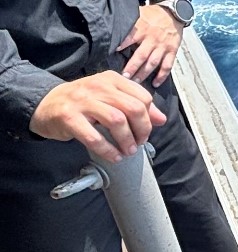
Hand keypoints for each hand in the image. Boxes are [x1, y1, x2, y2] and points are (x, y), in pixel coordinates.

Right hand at [30, 71, 166, 163]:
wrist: (46, 104)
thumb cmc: (83, 104)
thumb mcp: (111, 99)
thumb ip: (136, 105)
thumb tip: (162, 118)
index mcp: (111, 80)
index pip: (143, 97)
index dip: (149, 118)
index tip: (144, 131)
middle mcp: (97, 86)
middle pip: (134, 108)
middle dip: (142, 130)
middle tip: (138, 143)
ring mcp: (82, 101)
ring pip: (117, 120)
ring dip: (127, 141)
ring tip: (127, 151)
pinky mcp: (69, 117)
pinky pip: (94, 137)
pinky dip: (109, 151)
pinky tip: (114, 156)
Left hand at [117, 4, 184, 86]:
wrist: (172, 14)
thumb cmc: (154, 15)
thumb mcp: (139, 15)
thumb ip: (130, 24)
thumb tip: (115, 30)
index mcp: (143, 29)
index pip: (130, 38)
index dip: (122, 45)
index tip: (113, 53)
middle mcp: (152, 39)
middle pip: (141, 56)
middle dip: (132, 67)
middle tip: (124, 76)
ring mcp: (162, 47)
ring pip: (153, 63)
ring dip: (144, 74)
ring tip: (136, 81)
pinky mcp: (172, 52)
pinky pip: (167, 66)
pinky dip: (162, 76)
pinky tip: (155, 83)